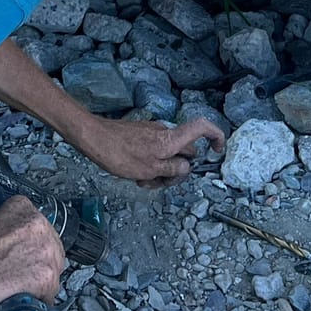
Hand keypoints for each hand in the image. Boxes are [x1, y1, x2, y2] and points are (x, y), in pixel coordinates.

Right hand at [0, 196, 66, 310]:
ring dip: (38, 282)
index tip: (25, 255)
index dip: (33, 247)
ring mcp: (46, 252)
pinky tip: (20, 295)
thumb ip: (12, 228)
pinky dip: (37, 298)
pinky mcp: (47, 277)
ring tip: (17, 286)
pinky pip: (50, 293)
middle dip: (39, 264)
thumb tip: (20, 244)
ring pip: (53, 271)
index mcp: (25, 208)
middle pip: (52, 250)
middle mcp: (41, 226)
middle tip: (19, 273)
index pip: (42, 230)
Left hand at [79, 116, 224, 187]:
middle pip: (185, 151)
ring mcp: (153, 133)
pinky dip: (149, 166)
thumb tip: (186, 168)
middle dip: (177, 170)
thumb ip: (174, 170)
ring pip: (167, 155)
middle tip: (159, 182)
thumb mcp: (151, 170)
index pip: (203, 127)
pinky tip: (134, 175)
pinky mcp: (141, 136)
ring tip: (142, 180)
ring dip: (160, 171)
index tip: (217, 151)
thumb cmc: (119, 154)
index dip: (216, 136)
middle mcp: (165, 132)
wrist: (93, 138)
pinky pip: (153, 153)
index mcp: (172, 139)